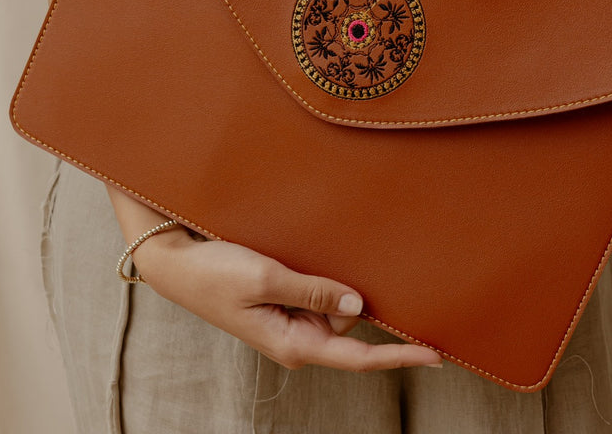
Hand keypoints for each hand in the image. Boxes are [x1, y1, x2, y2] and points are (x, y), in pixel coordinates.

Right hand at [134, 228, 441, 371]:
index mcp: (293, 344)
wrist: (176, 262)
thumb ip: (314, 291)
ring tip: (293, 256)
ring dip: (330, 279)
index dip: (398, 356)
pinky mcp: (284, 302)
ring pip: (335, 304)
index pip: (358, 356)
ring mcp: (291, 321)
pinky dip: (322, 277)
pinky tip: (302, 258)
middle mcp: (297, 338)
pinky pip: (319, 293)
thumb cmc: (215, 273)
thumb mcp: (266, 278)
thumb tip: (357, 306)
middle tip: (312, 262)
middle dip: (350, 294)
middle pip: (350, 324)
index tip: (435, 355)